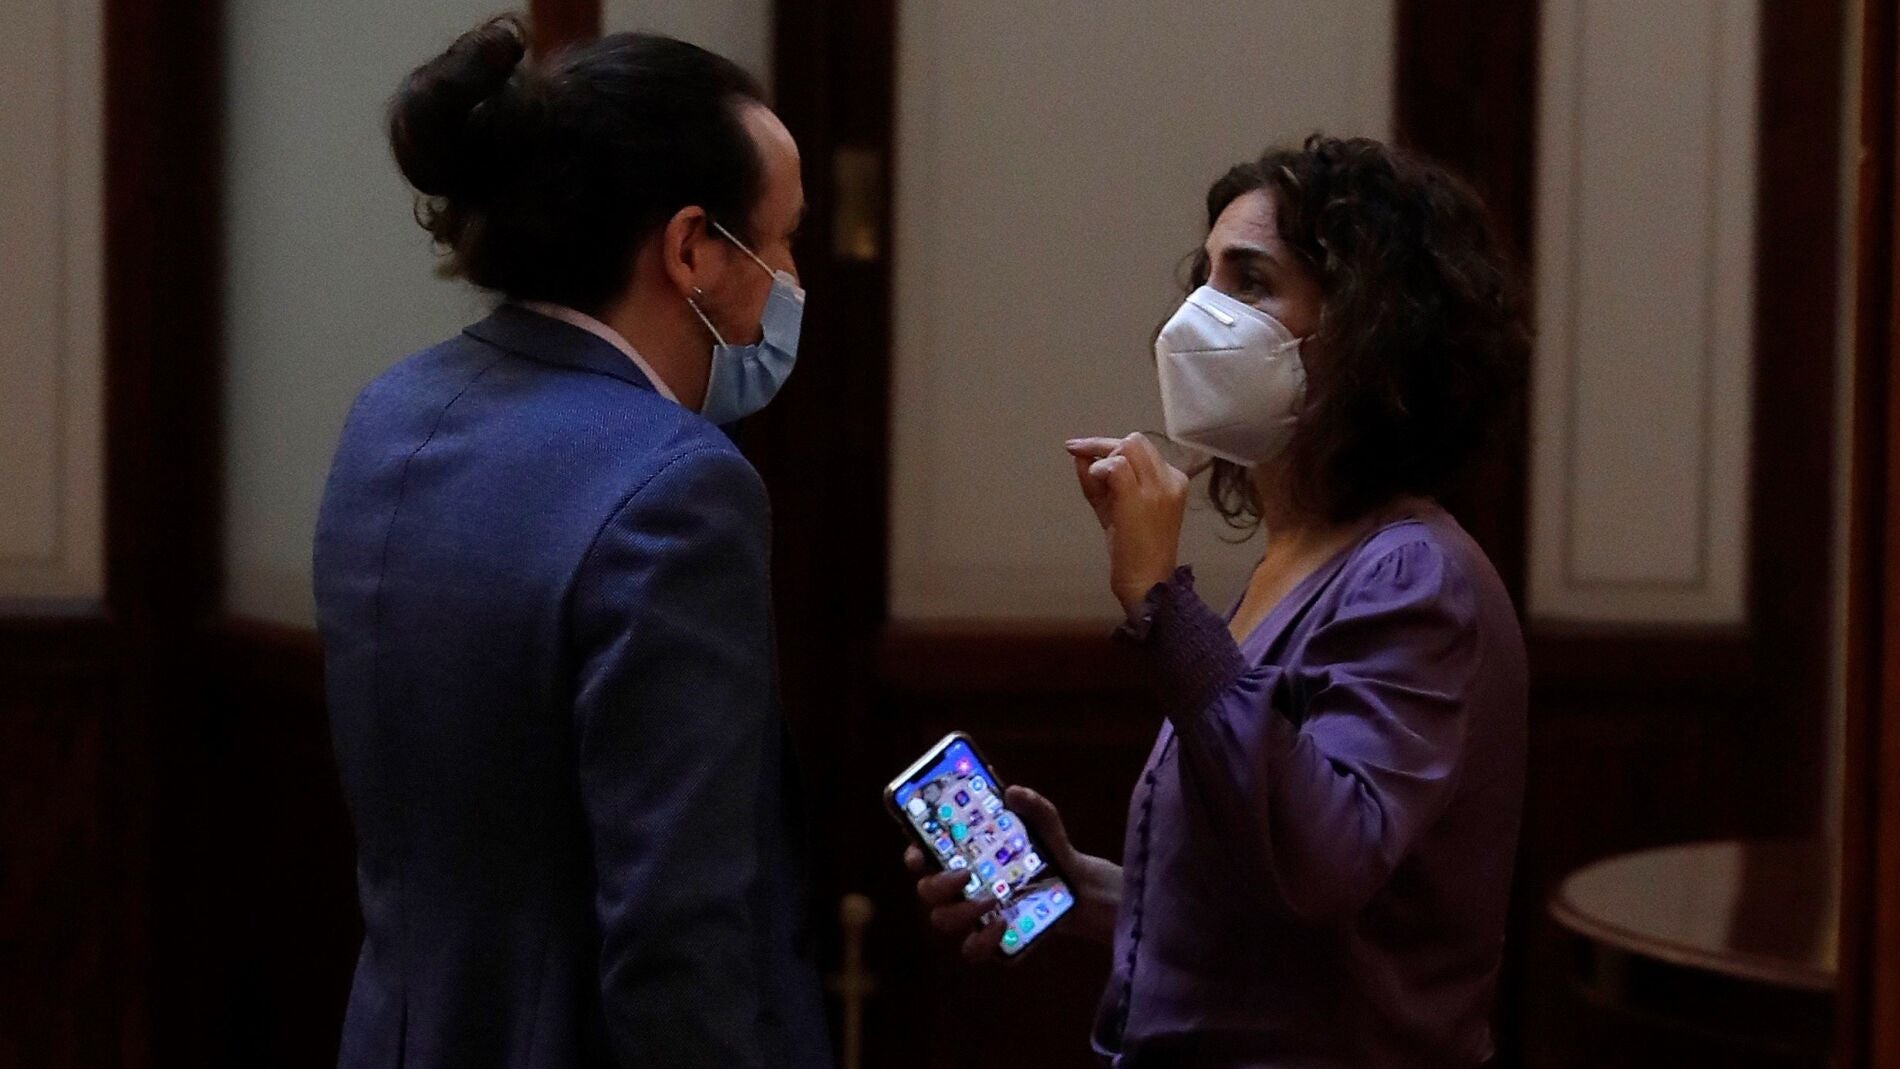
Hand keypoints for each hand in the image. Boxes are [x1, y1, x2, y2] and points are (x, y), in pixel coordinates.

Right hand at [903, 785, 1121, 962]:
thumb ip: (1031, 804)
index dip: (912, 855)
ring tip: (991, 900)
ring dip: (961, 911)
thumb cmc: (1045, 848)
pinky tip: (1002, 924)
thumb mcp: (1043, 821)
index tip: (919, 852)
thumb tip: (1012, 791)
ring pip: (943, 920)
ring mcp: (970, 915)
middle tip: (965, 875)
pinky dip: (982, 941)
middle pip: (926, 891)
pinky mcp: (989, 939)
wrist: (1076, 885)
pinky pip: (972, 949)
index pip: (920, 856)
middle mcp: (956, 887)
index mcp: (957, 855)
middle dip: (938, 884)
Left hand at [1066, 433, 1189, 616]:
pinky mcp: (1140, 499)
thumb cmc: (1132, 548)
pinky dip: (1099, 470)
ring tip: (1095, 483)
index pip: (1142, 448)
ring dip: (1102, 458)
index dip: (1110, 446)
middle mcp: (1170, 479)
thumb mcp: (1116, 507)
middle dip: (1104, 445)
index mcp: (1173, 480)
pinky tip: (1095, 485)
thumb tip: (1079, 455)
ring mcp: (1157, 488)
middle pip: (1135, 441)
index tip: (1083, 449)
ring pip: (1128, 447)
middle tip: (1080, 456)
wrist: (1147, 581)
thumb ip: (1100, 480)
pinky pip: (1116, 466)